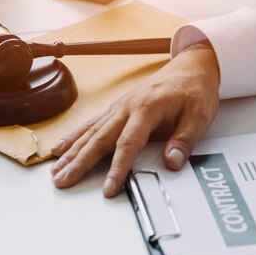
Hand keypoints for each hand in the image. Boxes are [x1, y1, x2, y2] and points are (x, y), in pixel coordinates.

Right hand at [50, 46, 219, 196]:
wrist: (191, 66)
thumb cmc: (195, 90)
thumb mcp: (200, 116)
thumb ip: (184, 140)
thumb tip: (172, 163)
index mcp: (147, 109)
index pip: (128, 144)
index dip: (117, 168)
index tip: (109, 188)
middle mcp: (127, 108)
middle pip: (99, 139)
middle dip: (79, 162)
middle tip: (63, 181)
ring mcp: (119, 107)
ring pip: (90, 133)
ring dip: (71, 153)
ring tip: (55, 172)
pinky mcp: (116, 109)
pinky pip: (91, 124)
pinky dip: (74, 137)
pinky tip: (60, 149)